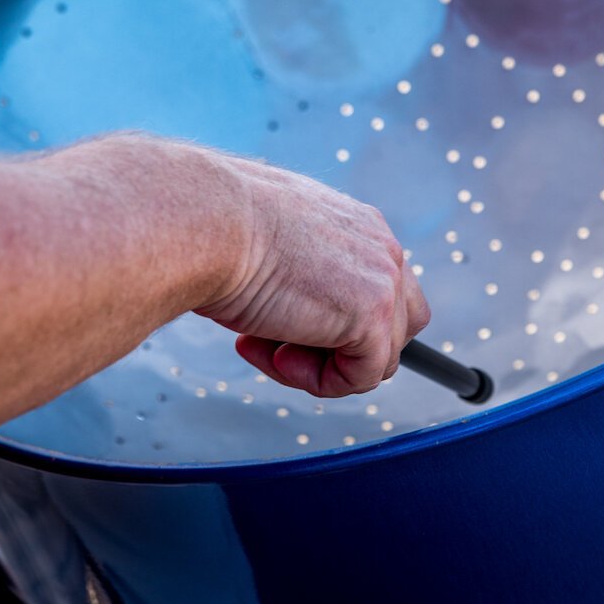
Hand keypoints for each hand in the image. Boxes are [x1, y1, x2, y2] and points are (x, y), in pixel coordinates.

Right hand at [196, 155, 429, 397]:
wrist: (207, 221)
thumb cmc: (218, 230)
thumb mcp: (269, 245)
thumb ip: (302, 274)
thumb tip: (293, 313)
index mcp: (359, 225)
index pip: (381, 290)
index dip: (336, 324)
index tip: (282, 325)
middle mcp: (382, 248)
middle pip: (395, 327)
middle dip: (338, 349)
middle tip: (276, 344)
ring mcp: (384, 281)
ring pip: (379, 358)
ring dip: (321, 367)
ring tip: (267, 349)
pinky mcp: (374, 314)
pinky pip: (363, 376)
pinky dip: (320, 381)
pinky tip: (275, 355)